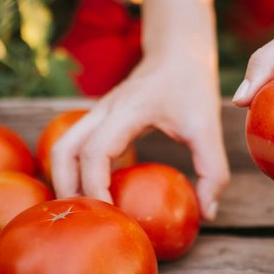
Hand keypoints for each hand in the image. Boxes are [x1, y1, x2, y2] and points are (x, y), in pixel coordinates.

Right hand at [50, 52, 228, 220]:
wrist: (178, 53)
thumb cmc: (193, 88)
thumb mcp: (208, 128)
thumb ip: (212, 170)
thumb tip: (207, 213)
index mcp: (128, 110)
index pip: (96, 151)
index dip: (96, 186)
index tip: (110, 213)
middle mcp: (105, 110)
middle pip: (64, 150)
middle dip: (67, 188)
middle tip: (85, 219)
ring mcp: (97, 113)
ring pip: (61, 147)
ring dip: (64, 180)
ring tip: (82, 210)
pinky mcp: (99, 118)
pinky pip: (74, 145)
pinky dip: (74, 170)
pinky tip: (91, 193)